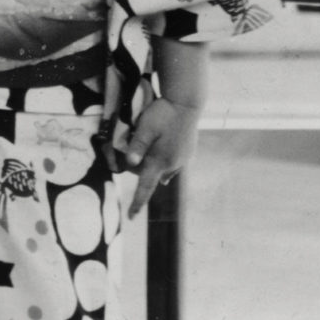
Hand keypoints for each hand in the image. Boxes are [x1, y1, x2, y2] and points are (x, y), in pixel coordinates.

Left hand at [124, 97, 201, 216]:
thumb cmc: (163, 114)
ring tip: (150, 154)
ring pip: (165, 169)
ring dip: (156, 166)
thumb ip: (137, 145)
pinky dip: (166, 159)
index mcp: (160, 161)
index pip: (146, 187)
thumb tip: (130, 163)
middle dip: (144, 173)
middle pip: (154, 176)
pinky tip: (165, 148)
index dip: (138, 202)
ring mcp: (183, 158)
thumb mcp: (145, 127)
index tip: (131, 216)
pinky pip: (175, 161)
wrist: (187, 102)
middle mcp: (173, 164)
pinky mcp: (189, 150)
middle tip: (133, 158)